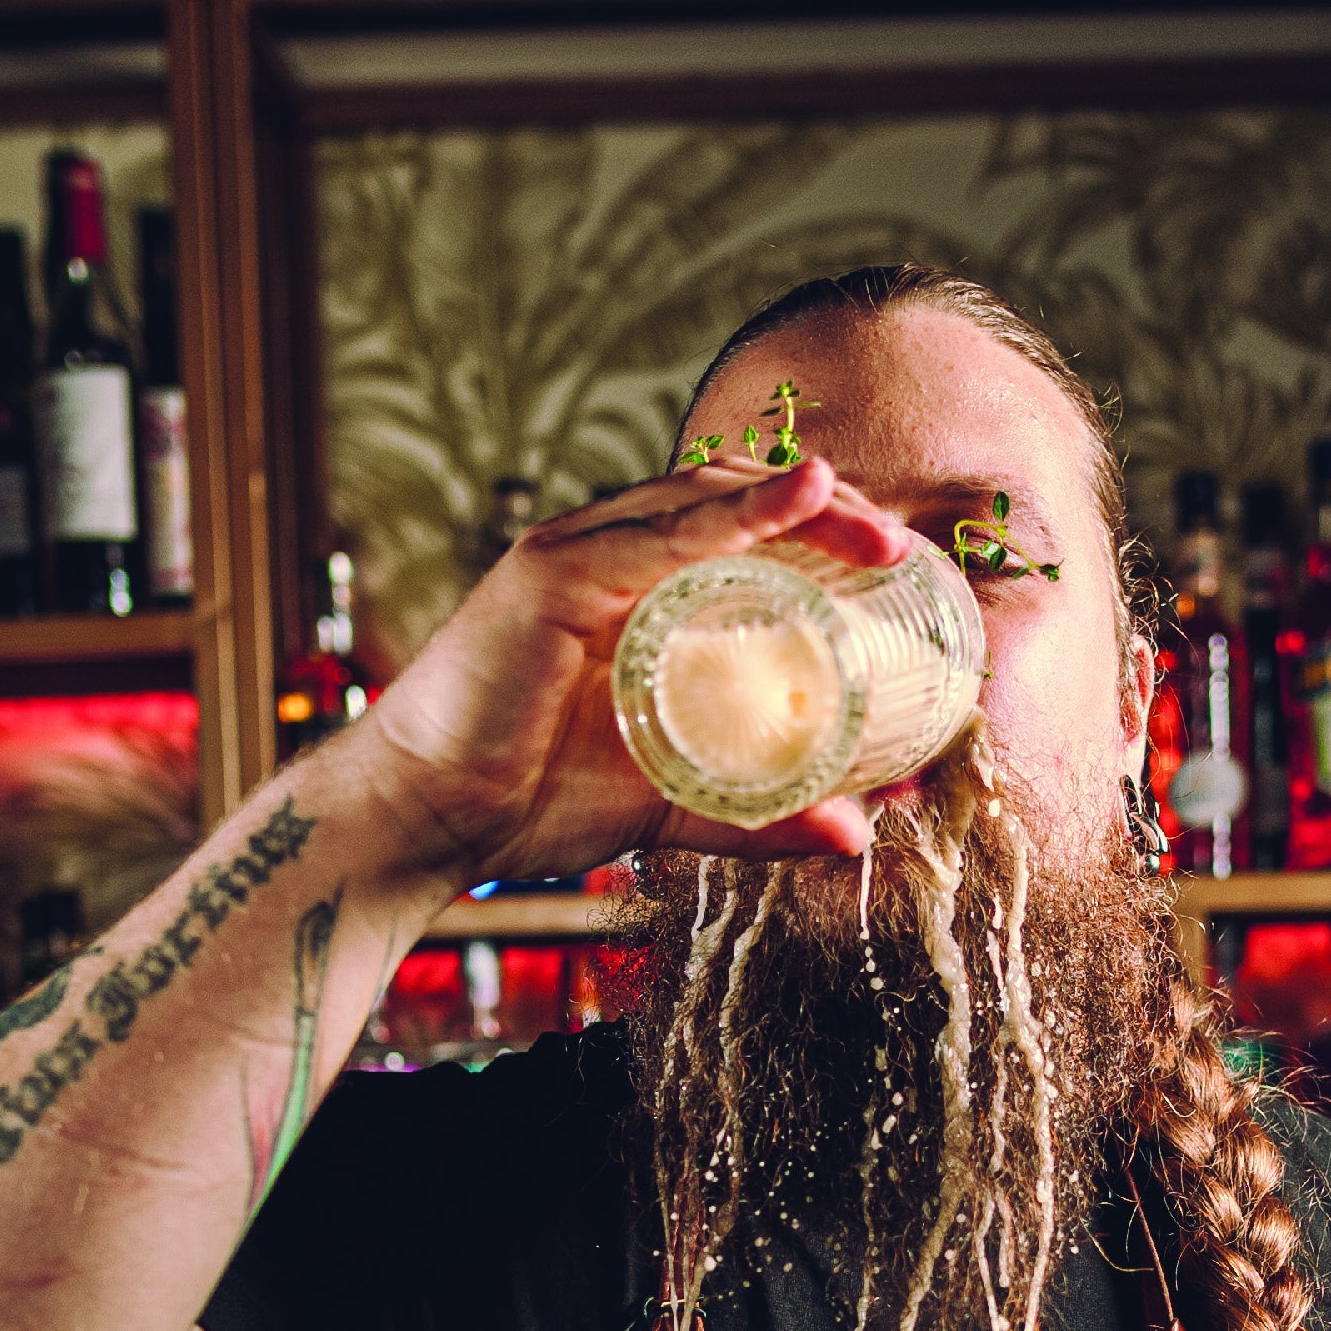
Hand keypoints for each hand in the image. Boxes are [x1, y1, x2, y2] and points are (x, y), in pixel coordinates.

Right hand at [347, 454, 911, 889]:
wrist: (426, 827)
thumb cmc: (528, 803)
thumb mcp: (672, 805)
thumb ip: (759, 813)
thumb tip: (857, 832)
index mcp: (635, 593)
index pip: (742, 533)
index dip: (823, 533)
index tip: (899, 569)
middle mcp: (607, 557)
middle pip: (735, 499)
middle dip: (831, 513)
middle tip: (904, 556)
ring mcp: (575, 557)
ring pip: (706, 500)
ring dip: (803, 506)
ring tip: (879, 537)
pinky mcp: (548, 578)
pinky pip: (659, 533)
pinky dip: (736, 513)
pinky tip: (803, 498)